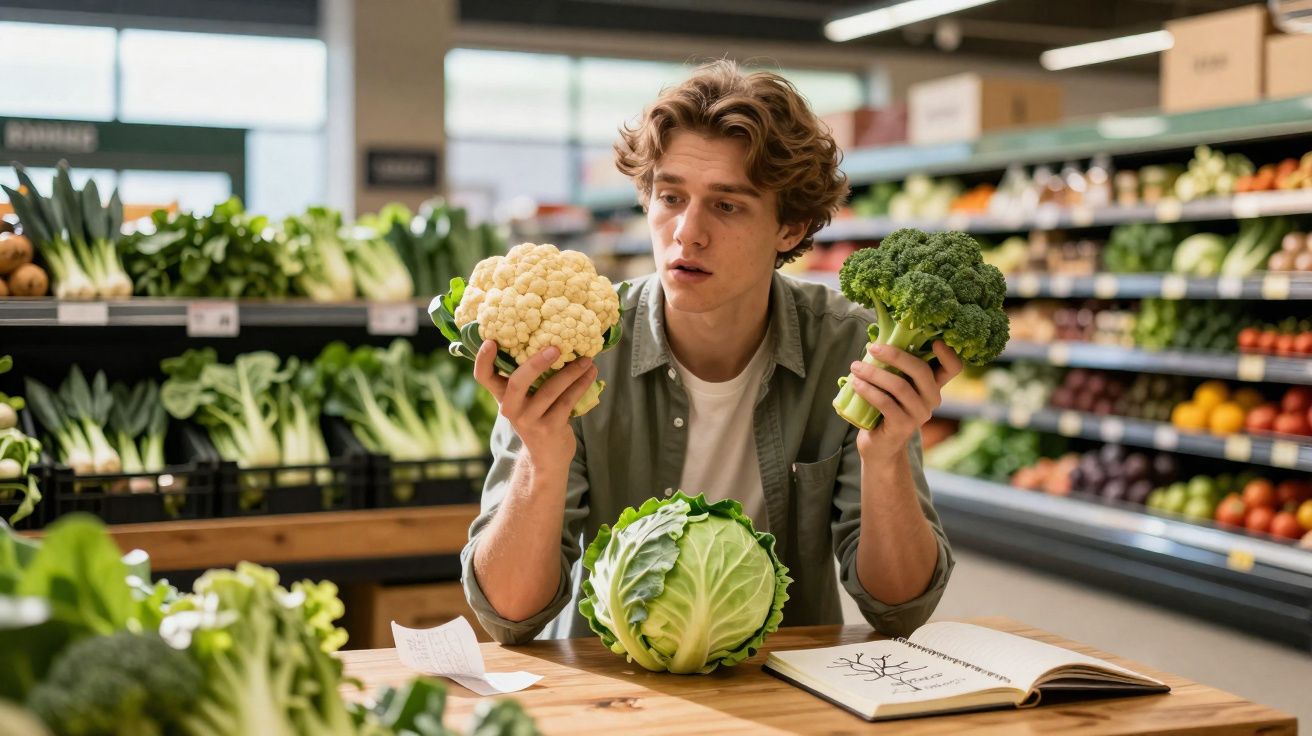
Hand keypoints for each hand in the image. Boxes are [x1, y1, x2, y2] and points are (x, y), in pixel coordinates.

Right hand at [473, 341, 597, 468]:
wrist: (546, 458)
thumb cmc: (537, 418)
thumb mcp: (524, 400)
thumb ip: (528, 377)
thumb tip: (551, 338)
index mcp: (502, 396)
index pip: (484, 377)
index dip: (482, 360)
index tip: (490, 341)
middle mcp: (511, 409)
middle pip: (517, 382)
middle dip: (536, 363)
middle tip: (556, 347)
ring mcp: (530, 420)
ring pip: (550, 390)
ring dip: (571, 372)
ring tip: (587, 359)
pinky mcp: (550, 429)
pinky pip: (567, 401)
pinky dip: (581, 385)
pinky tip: (591, 374)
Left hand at [849, 340, 963, 461]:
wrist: (880, 445)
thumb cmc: (885, 408)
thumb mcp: (894, 385)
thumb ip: (894, 366)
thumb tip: (875, 339)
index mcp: (932, 385)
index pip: (953, 368)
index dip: (948, 354)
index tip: (935, 341)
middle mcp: (931, 399)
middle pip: (921, 370)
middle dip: (896, 355)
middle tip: (872, 348)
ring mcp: (919, 414)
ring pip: (900, 386)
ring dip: (875, 373)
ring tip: (855, 367)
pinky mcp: (902, 426)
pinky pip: (886, 403)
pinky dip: (869, 390)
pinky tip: (855, 384)